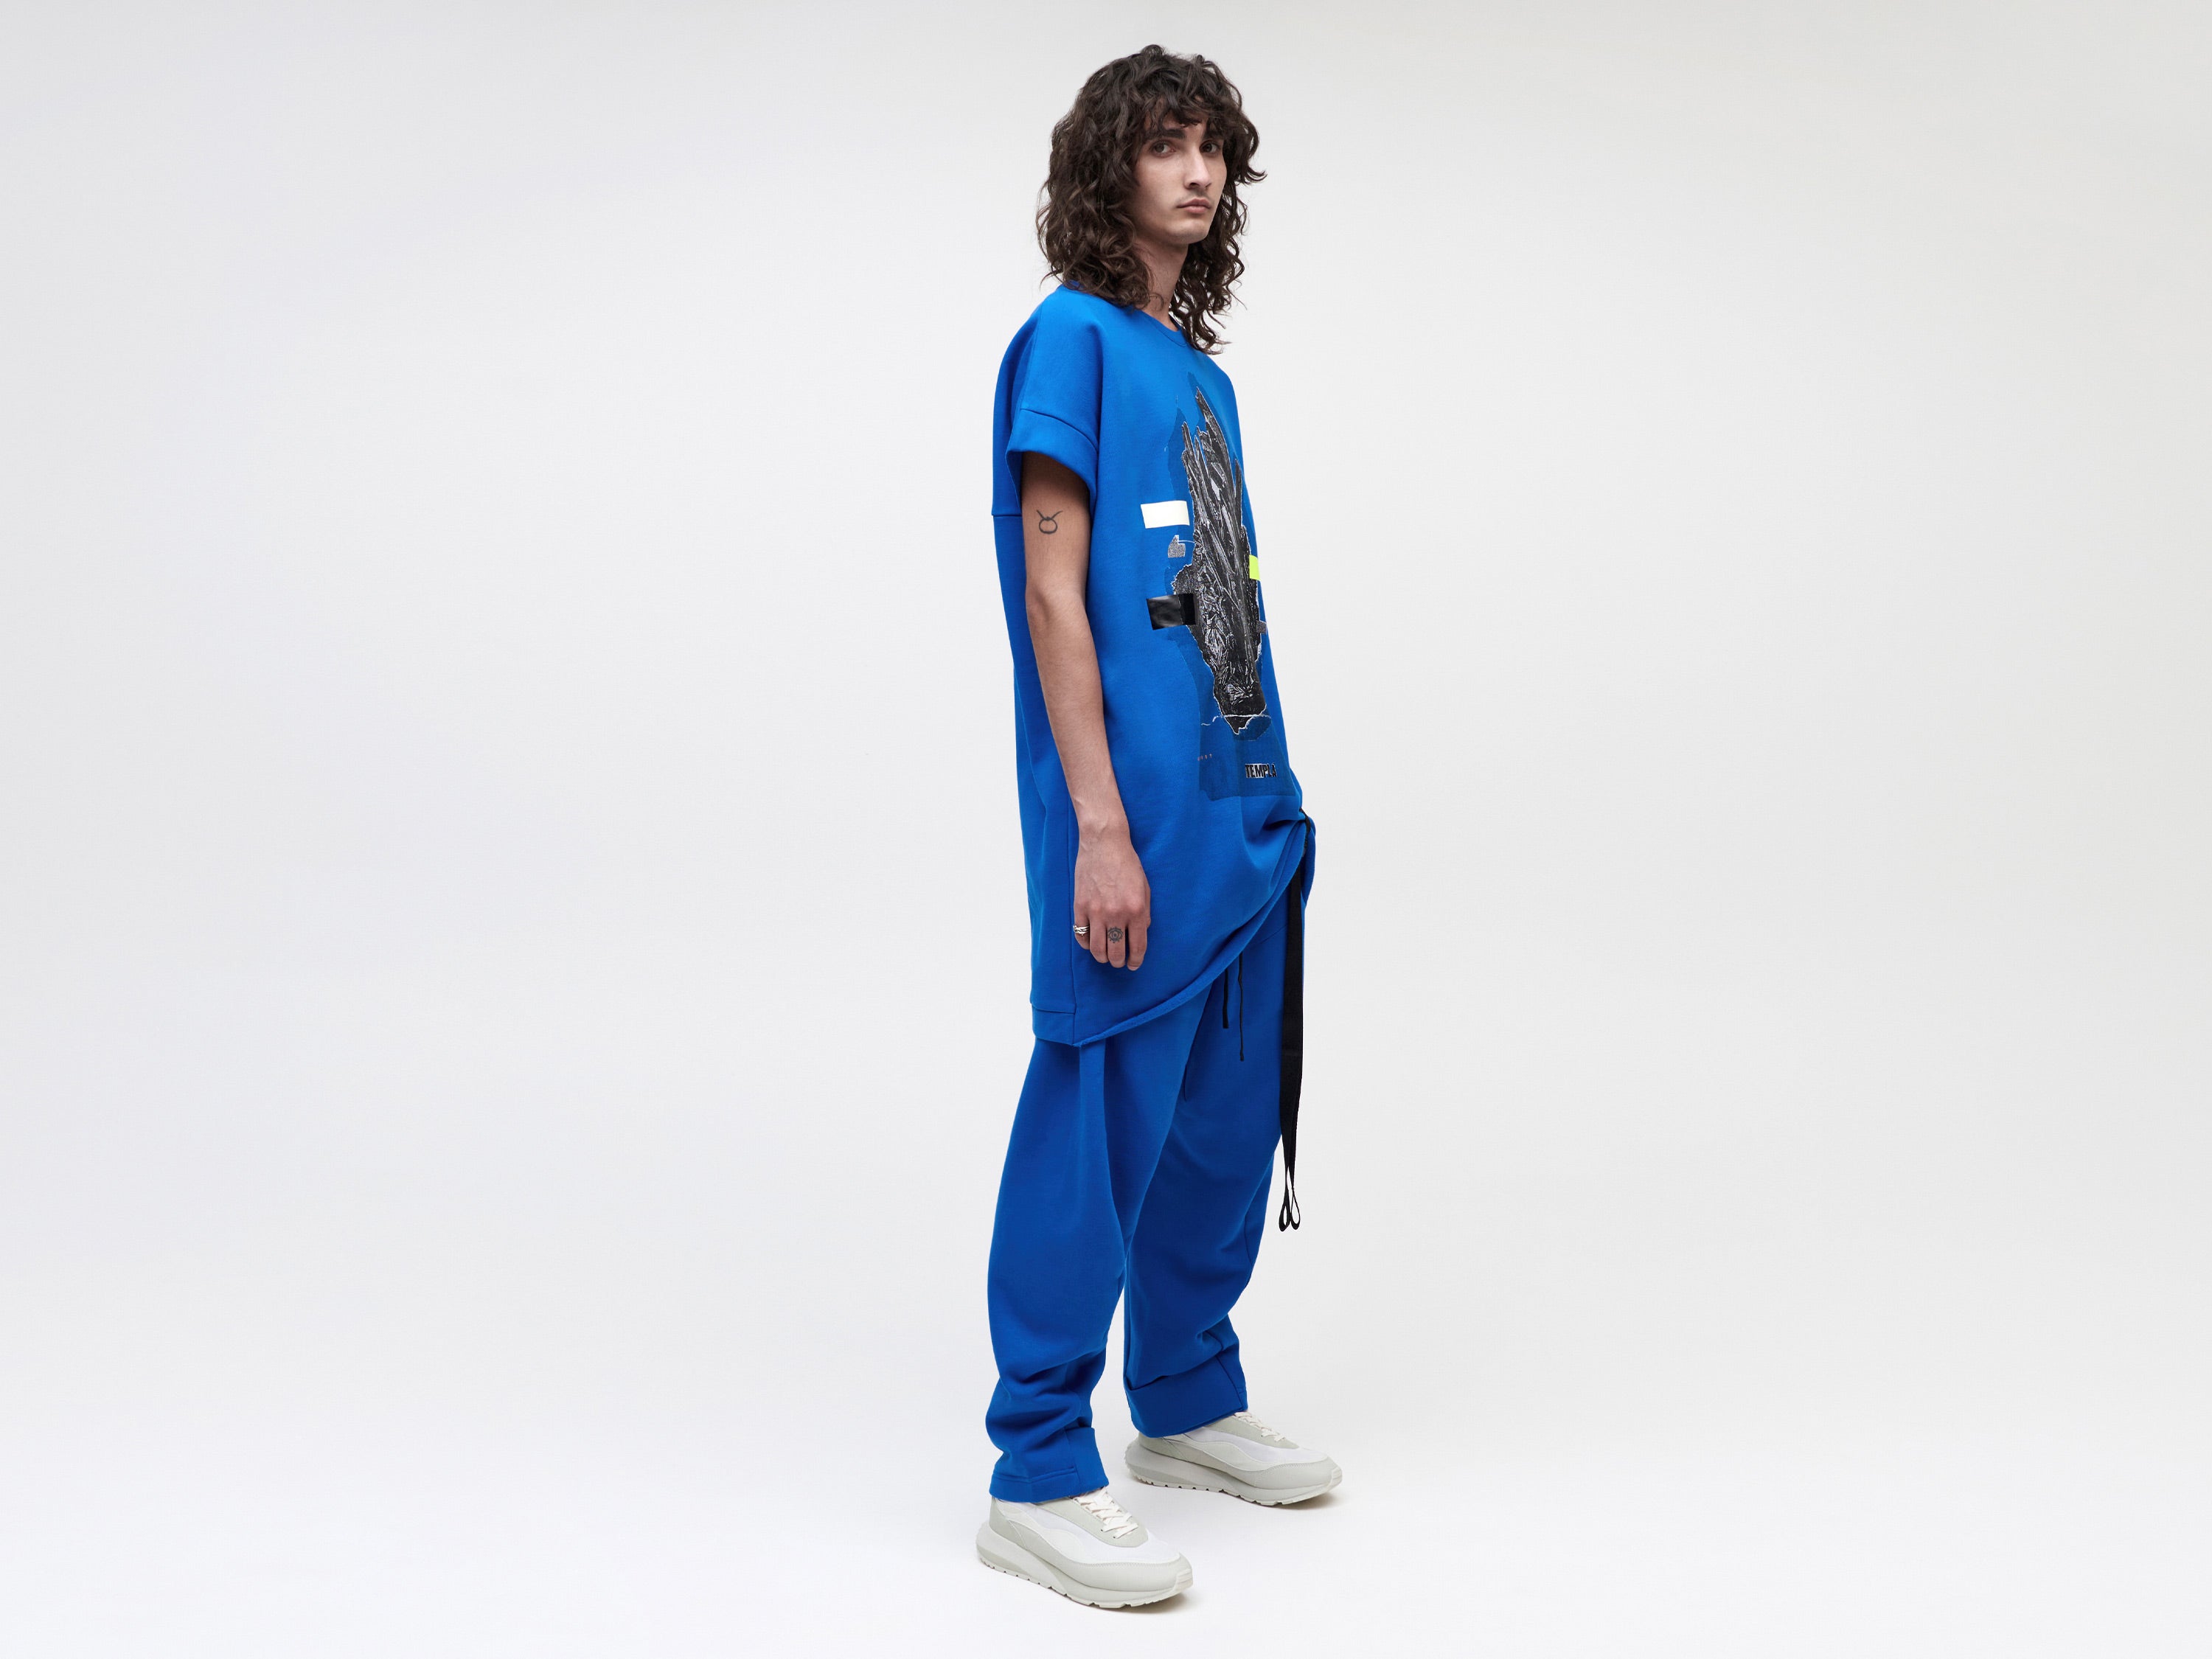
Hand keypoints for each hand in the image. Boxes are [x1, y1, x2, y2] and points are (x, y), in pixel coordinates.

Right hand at [1073, 828, 1149, 969]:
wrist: (1104, 843)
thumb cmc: (1127, 864)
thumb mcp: (1144, 888)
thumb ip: (1145, 913)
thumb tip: (1141, 933)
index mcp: (1136, 910)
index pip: (1137, 946)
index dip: (1136, 960)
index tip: (1133, 964)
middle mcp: (1116, 914)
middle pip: (1116, 952)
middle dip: (1118, 962)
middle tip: (1119, 961)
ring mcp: (1096, 911)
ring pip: (1097, 949)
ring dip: (1102, 957)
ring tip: (1105, 955)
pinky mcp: (1080, 906)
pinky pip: (1081, 935)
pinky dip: (1086, 944)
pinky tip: (1091, 942)